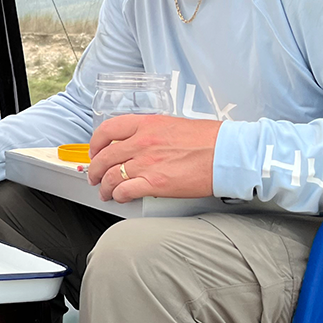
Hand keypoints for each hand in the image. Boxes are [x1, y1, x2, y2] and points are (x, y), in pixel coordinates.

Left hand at [87, 115, 220, 202]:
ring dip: (104, 187)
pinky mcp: (155, 183)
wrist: (227, 153)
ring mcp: (146, 163)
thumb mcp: (173, 124)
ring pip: (111, 176)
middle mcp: (142, 142)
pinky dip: (118, 196)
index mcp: (146, 124)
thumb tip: (139, 143)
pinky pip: (125, 191)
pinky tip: (120, 198)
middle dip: (95, 169)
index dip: (96, 143)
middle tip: (94, 176)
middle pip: (105, 156)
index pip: (107, 130)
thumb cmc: (209, 139)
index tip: (95, 151)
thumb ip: (152, 133)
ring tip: (105, 192)